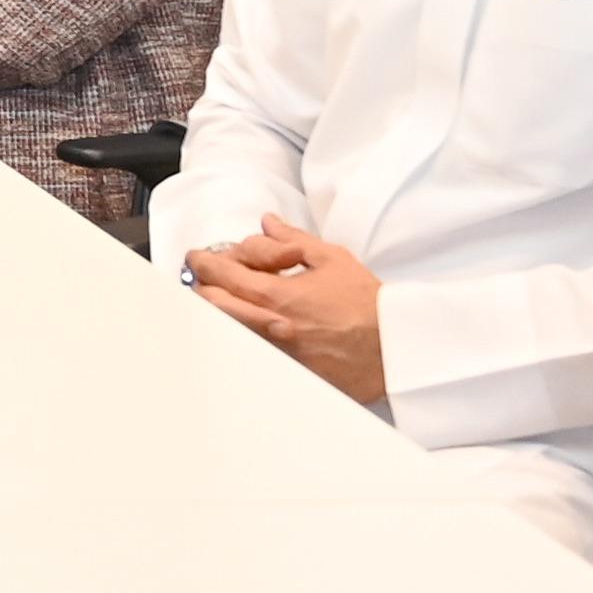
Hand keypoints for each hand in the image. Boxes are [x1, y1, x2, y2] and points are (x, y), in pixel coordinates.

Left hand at [189, 216, 388, 404]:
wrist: (393, 348)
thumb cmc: (367, 305)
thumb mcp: (331, 259)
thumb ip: (292, 239)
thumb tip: (268, 223)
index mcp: (276, 295)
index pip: (222, 275)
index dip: (203, 262)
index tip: (198, 257)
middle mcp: (268, 325)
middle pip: (211, 305)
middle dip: (202, 286)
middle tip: (204, 276)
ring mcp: (273, 351)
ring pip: (225, 329)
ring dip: (218, 310)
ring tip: (223, 296)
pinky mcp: (284, 369)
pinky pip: (249, 349)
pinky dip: (239, 332)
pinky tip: (247, 322)